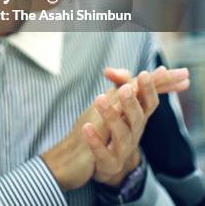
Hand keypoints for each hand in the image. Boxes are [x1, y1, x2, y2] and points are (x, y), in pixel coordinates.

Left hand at [40, 66, 189, 191]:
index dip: (149, 89)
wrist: (107, 164)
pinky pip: (104, 153)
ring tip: (99, 99)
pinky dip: (95, 141)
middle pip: (138, 118)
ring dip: (111, 117)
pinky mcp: (109, 163)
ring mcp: (123, 150)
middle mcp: (134, 133)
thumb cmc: (115, 127)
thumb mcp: (118, 104)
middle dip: (132, 102)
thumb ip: (118, 84)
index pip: (150, 103)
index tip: (144, 74)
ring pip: (122, 135)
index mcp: (138, 117)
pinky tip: (86, 127)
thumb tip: (110, 70)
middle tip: (125, 89)